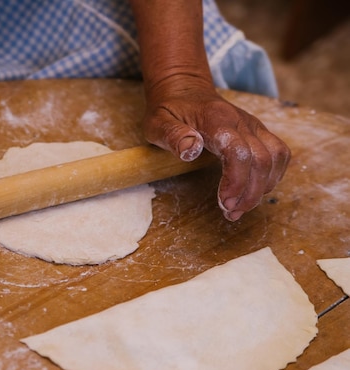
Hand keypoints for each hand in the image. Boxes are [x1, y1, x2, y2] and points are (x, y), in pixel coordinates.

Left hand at [143, 84, 290, 220]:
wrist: (185, 89)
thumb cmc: (169, 109)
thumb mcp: (158, 122)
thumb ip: (172, 135)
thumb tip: (190, 150)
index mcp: (217, 120)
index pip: (239, 152)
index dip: (236, 181)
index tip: (223, 203)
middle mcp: (242, 121)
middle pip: (261, 160)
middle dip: (249, 193)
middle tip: (229, 213)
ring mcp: (253, 126)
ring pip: (275, 158)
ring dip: (262, 188)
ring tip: (239, 208)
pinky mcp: (258, 132)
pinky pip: (279, 154)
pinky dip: (271, 177)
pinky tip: (253, 191)